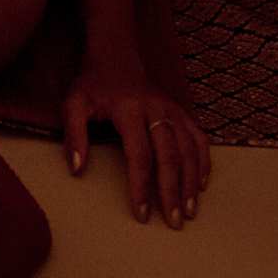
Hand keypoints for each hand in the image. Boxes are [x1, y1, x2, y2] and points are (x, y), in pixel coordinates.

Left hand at [63, 69, 210, 228]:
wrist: (116, 55)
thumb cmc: (93, 84)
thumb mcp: (73, 104)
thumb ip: (74, 135)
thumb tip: (77, 169)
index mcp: (129, 109)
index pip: (138, 155)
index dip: (141, 186)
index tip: (142, 214)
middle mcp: (156, 110)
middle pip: (170, 156)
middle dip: (172, 191)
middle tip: (174, 222)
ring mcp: (172, 110)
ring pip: (189, 149)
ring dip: (192, 182)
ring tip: (190, 211)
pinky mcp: (181, 110)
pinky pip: (199, 137)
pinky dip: (204, 161)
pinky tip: (202, 184)